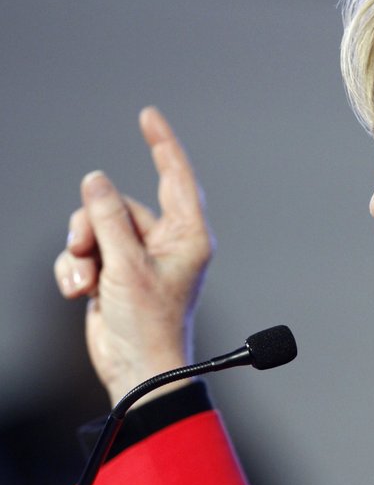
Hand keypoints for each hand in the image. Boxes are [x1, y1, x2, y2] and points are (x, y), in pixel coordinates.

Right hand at [54, 107, 213, 405]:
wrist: (136, 368)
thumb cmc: (148, 323)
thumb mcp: (127, 265)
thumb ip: (108, 218)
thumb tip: (96, 179)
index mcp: (187, 235)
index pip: (177, 178)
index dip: (163, 145)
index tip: (148, 116)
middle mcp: (165, 241)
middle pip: (118, 204)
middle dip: (94, 225)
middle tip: (89, 252)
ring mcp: (138, 256)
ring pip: (95, 226)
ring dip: (82, 251)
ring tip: (87, 281)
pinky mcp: (115, 272)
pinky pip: (85, 251)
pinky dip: (76, 269)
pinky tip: (81, 293)